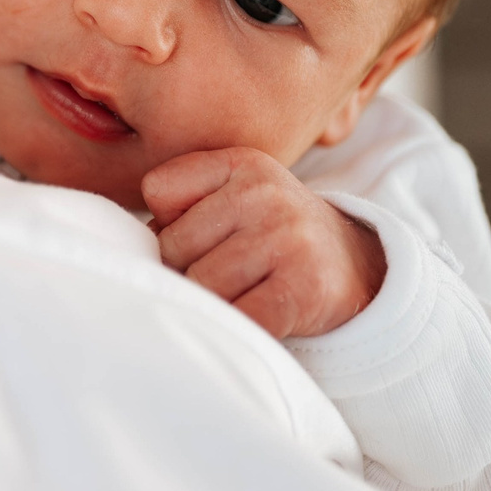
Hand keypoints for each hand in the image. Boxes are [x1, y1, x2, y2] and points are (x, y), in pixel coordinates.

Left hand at [140, 148, 386, 339]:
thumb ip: (181, 208)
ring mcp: (286, 238)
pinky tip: (259, 316)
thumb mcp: (233, 197)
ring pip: (201, 286)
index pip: (158, 190)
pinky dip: (239, 327)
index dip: (168, 223)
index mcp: (240, 162)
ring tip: (244, 292)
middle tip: (227, 273)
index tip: (202, 234)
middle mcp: (264, 192)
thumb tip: (134, 254)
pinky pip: (239, 318)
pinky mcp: (302, 287)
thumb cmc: (271, 235)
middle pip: (172, 245)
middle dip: (187, 269)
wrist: (356, 267)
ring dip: (214, 302)